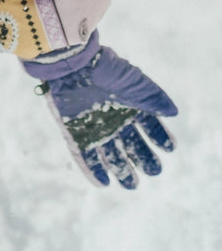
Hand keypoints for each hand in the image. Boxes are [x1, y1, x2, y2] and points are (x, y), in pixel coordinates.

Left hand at [23, 34, 177, 189]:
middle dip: (143, 159)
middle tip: (154, 171)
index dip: (159, 137)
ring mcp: (94, 125)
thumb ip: (155, 98)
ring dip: (120, 169)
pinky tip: (104, 183)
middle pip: (131, 143)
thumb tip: (174, 112)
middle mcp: (112, 117)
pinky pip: (84, 154)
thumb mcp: (136, 84)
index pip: (148, 125)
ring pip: (110, 153)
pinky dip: (93, 169)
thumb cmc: (108, 71)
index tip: (169, 148)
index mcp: (128, 104)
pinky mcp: (75, 131)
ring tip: (131, 184)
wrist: (75, 66)